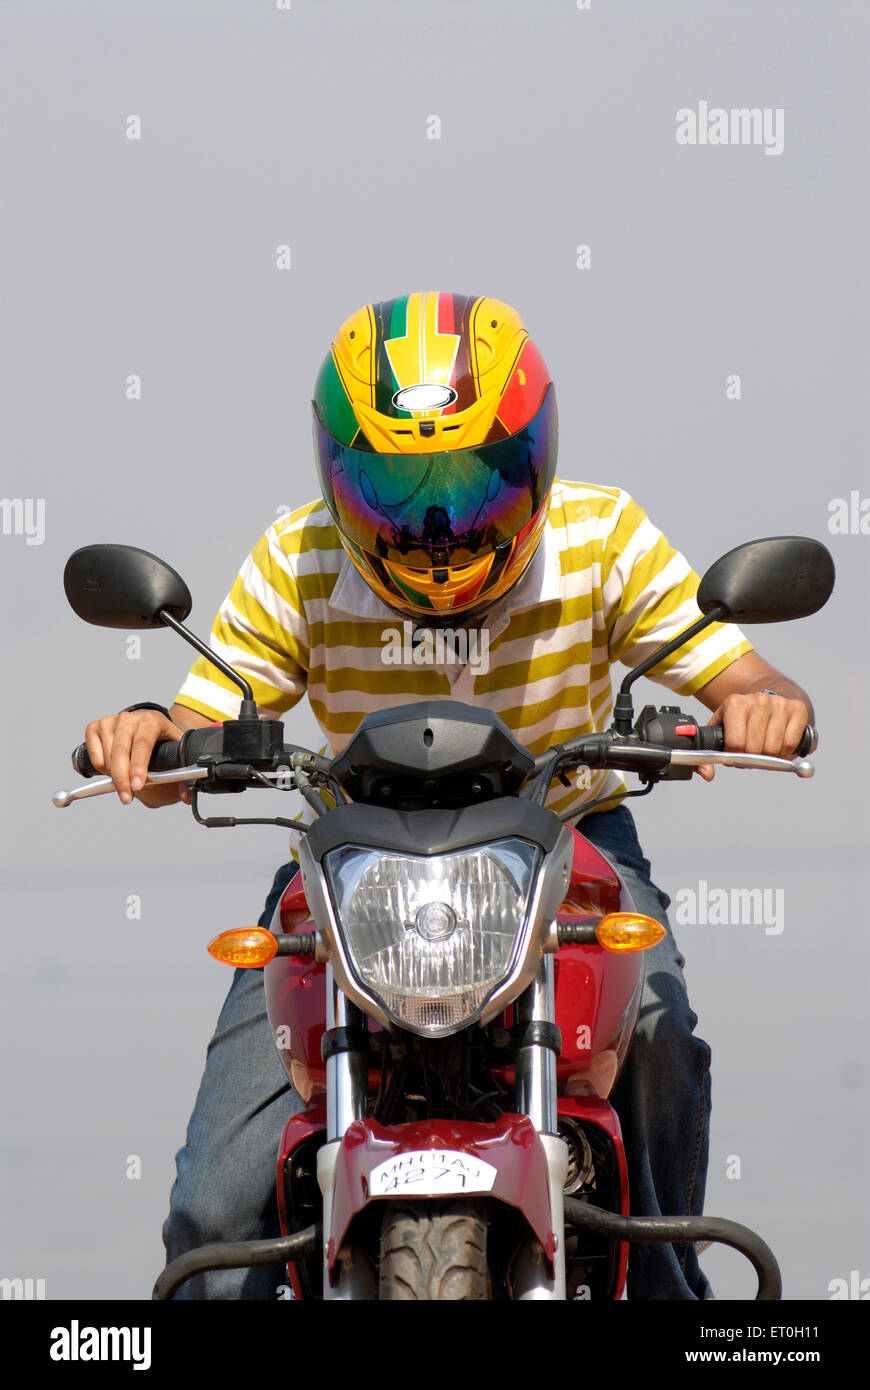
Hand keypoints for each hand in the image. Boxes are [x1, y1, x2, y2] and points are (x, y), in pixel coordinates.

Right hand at [83, 710, 185, 806]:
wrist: (149, 724)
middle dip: (122, 779)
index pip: (143, 744)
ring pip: (106, 757)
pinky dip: (102, 769)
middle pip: (120, 751)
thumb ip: (183, 777)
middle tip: (128, 797)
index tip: (138, 786)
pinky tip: (115, 770)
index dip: (139, 766)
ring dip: (114, 776)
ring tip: (126, 783)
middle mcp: (129, 718)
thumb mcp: (177, 752)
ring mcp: (110, 721)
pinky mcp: (95, 727)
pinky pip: (95, 756)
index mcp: (151, 720)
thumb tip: (186, 797)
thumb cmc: (162, 740)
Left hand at [695, 690, 810, 780]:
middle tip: (751, 755)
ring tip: (764, 750)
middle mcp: (758, 700)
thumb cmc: (739, 720)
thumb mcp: (719, 731)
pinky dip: (786, 753)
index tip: (736, 755)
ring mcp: (779, 703)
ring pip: (774, 749)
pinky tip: (779, 747)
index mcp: (735, 703)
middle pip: (755, 749)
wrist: (764, 700)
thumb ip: (706, 756)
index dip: (735, 757)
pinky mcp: (797, 708)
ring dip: (769, 758)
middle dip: (752, 759)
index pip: (736, 744)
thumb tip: (707, 775)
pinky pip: (791, 743)